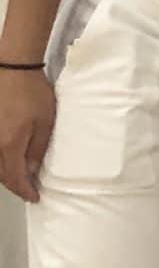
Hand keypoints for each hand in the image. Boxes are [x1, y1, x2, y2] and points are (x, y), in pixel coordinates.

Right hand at [0, 69, 54, 204]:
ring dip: (6, 174)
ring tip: (21, 176)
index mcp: (9, 146)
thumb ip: (37, 149)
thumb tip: (32, 170)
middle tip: (29, 189)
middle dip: (15, 185)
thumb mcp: (45, 122)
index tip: (34, 197)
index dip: (25, 191)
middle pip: (1, 175)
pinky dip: (0, 161)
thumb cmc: (32, 93)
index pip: (14, 179)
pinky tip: (9, 159)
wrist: (12, 69)